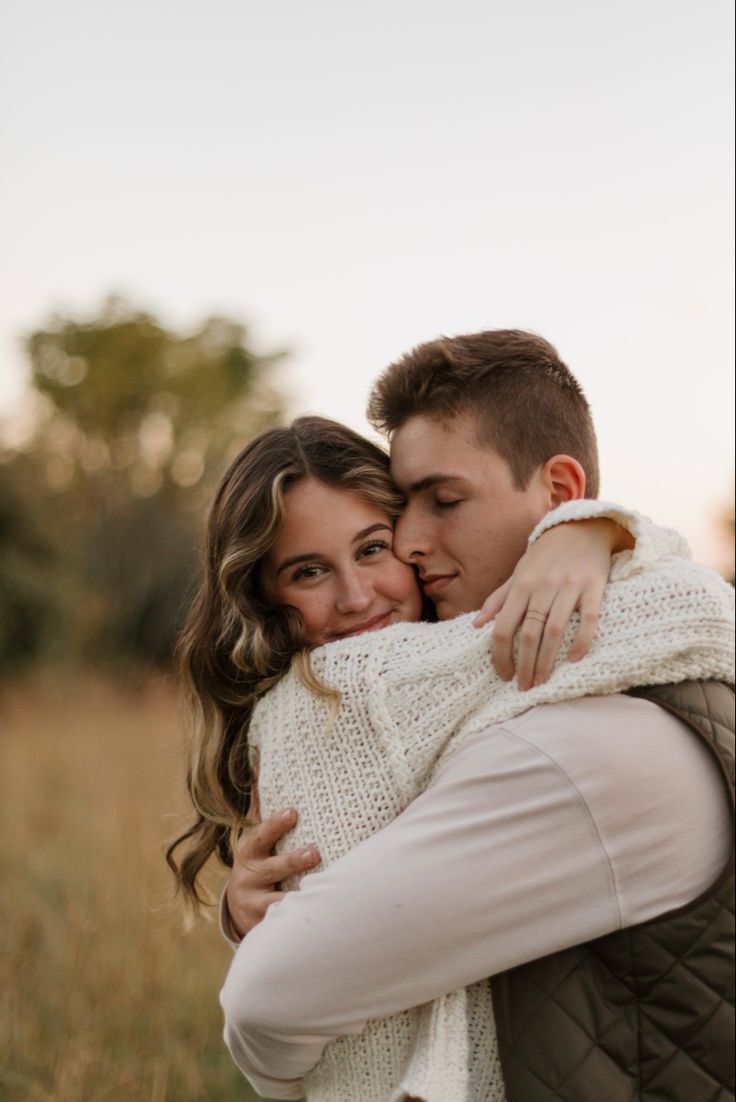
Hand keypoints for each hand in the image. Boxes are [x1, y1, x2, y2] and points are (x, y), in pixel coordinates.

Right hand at [224, 808, 320, 939]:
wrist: (240, 906)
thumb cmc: (257, 860)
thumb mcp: (254, 835)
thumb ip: (258, 805)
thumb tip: (257, 762)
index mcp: (249, 850)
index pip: (260, 835)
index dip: (275, 824)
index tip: (293, 812)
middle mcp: (249, 876)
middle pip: (271, 868)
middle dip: (292, 861)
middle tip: (315, 851)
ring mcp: (257, 902)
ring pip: (278, 900)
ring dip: (297, 896)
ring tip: (319, 891)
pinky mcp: (266, 924)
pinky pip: (283, 923)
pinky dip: (296, 921)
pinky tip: (317, 919)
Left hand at [473, 518, 633, 690]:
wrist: (582, 528)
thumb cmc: (545, 556)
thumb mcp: (518, 573)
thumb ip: (498, 599)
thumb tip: (476, 626)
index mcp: (521, 586)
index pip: (502, 627)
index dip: (500, 655)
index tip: (503, 675)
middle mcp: (542, 587)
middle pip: (528, 634)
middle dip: (524, 665)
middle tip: (524, 687)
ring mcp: (569, 587)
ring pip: (554, 631)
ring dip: (546, 661)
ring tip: (542, 682)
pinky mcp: (594, 587)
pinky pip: (588, 618)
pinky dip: (581, 640)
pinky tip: (574, 659)